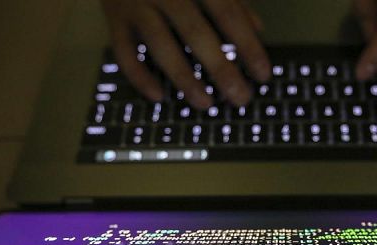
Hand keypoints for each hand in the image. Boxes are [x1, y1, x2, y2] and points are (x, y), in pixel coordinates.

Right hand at [101, 0, 270, 107]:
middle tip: (240, 98)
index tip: (263, 75)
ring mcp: (136, 4)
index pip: (228, 14)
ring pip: (160, 46)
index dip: (247, 46)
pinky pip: (124, 53)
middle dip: (221, 69)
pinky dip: (140, 77)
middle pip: (196, 33)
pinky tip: (159, 97)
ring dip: (184, 79)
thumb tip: (257, 29)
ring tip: (205, 103)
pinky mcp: (113, 18)